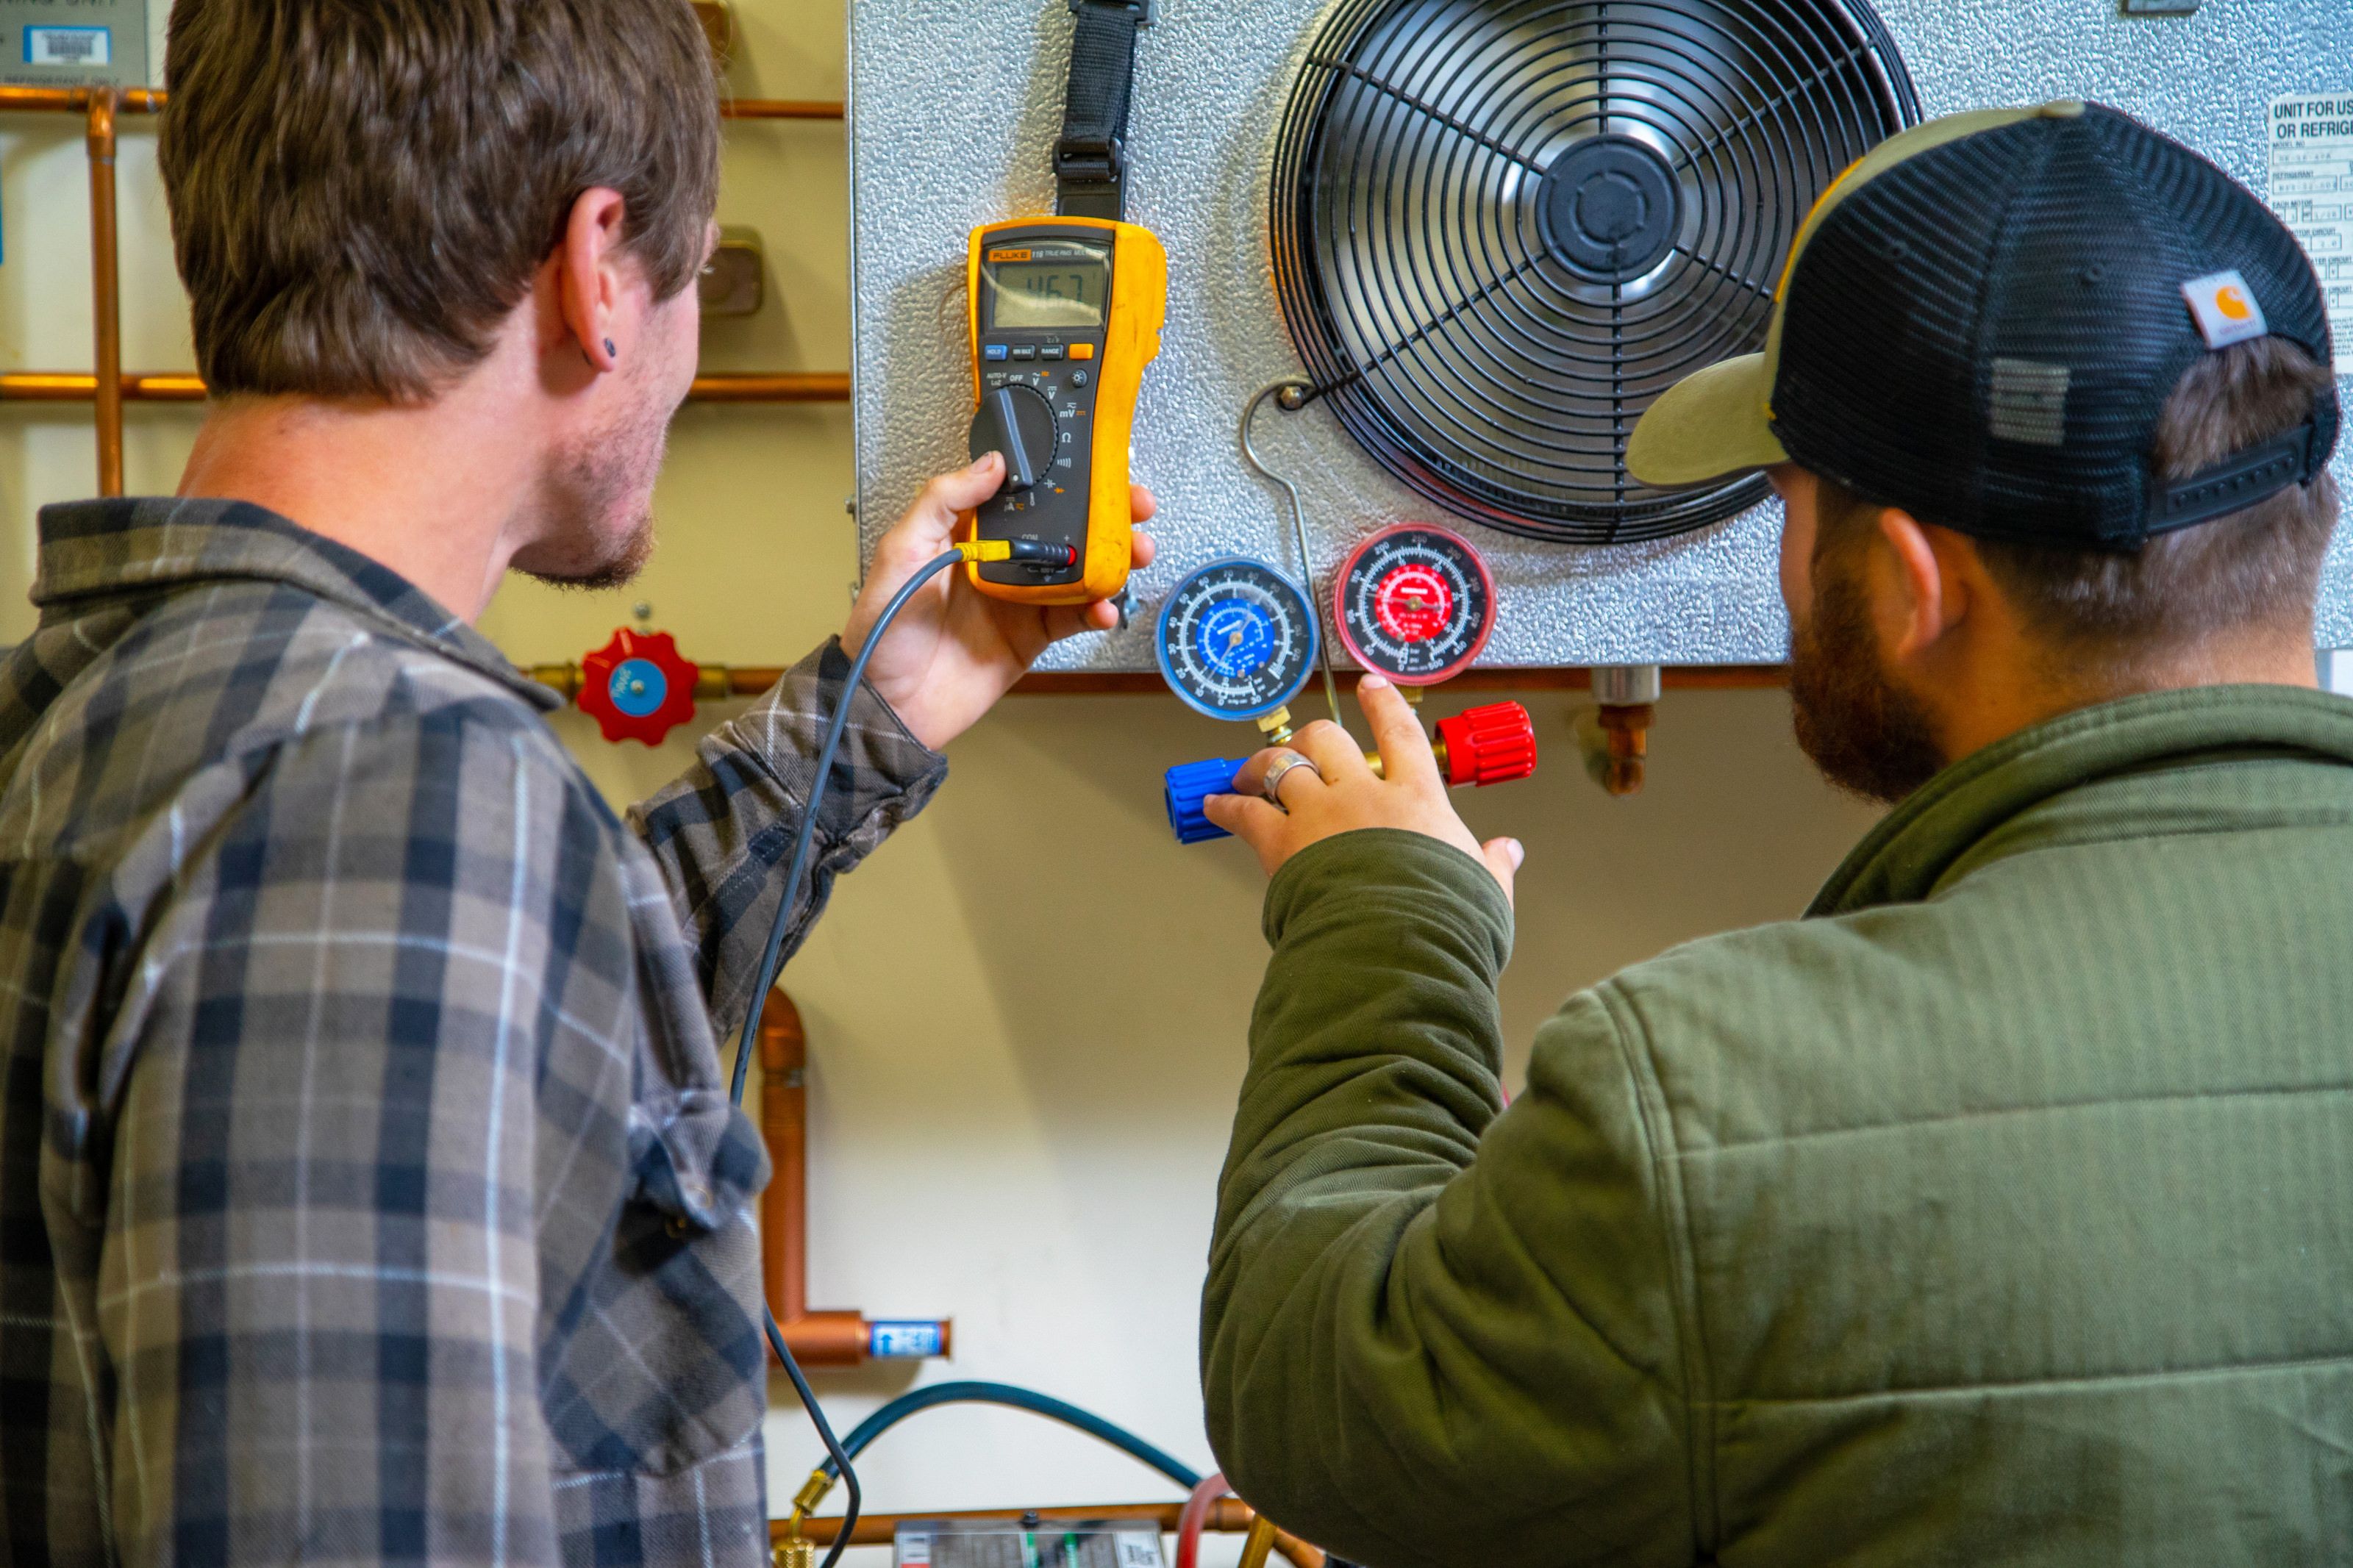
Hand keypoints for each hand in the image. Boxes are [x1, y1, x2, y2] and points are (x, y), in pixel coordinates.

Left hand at [844, 452, 1156, 749]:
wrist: (890, 704)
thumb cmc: (882, 629)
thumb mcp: (902, 551)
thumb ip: (943, 501)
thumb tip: (990, 464)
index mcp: (970, 531)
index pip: (1024, 493)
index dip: (1062, 478)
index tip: (1095, 466)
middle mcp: (1001, 560)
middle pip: (1064, 528)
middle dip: (1106, 515)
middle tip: (1135, 505)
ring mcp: (1021, 598)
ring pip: (1080, 569)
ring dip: (1114, 559)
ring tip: (1136, 552)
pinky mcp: (1034, 635)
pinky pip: (1075, 616)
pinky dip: (1099, 610)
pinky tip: (1106, 606)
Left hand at [1204, 676, 1522, 902]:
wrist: (1397, 948)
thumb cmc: (1444, 923)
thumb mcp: (1485, 890)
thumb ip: (1491, 865)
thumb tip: (1508, 852)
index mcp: (1417, 800)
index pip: (1400, 735)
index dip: (1383, 705)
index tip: (1371, 687)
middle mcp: (1364, 795)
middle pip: (1328, 739)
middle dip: (1313, 737)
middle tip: (1305, 744)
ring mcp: (1319, 813)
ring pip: (1281, 763)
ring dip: (1263, 764)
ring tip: (1250, 771)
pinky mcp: (1282, 842)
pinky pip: (1246, 811)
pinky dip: (1227, 805)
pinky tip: (1215, 805)